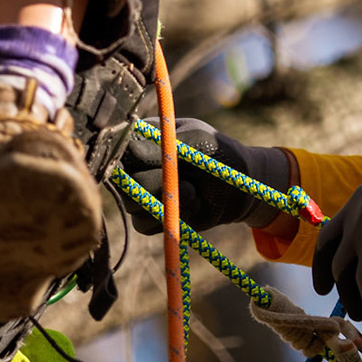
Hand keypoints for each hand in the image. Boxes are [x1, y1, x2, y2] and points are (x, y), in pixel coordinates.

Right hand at [120, 119, 289, 233]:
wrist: (238, 190)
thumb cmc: (219, 156)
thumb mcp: (199, 142)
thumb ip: (167, 146)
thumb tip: (130, 151)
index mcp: (144, 137)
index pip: (122, 148)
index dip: (138, 158)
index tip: (163, 161)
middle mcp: (137, 164)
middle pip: (125, 180)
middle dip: (157, 184)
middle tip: (187, 180)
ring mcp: (141, 191)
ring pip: (132, 204)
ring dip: (167, 201)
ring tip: (192, 191)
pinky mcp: (149, 215)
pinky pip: (143, 225)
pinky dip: (168, 219)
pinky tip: (190, 208)